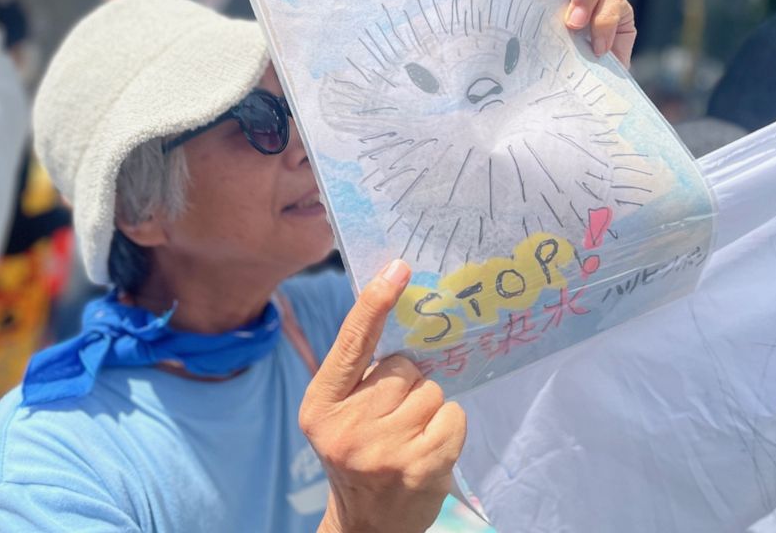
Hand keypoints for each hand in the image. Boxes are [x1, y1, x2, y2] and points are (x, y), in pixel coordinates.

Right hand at [300, 260, 466, 532]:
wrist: (367, 525)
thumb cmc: (358, 453)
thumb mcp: (339, 413)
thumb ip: (358, 372)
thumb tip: (396, 310)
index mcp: (321, 404)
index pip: (352, 343)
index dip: (376, 302)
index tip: (398, 268)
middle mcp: (346, 427)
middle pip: (403, 367)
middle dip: (407, 383)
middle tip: (393, 415)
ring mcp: (384, 450)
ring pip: (432, 390)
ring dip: (429, 406)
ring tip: (410, 434)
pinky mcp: (421, 467)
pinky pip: (454, 414)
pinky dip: (449, 426)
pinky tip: (429, 447)